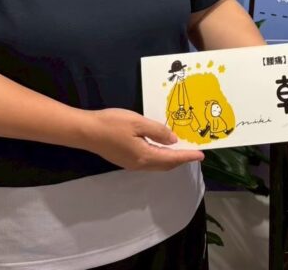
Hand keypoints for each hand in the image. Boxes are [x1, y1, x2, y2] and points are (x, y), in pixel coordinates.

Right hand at [81, 108, 204, 170]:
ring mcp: (131, 164)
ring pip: (157, 164)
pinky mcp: (125, 159)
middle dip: (181, 160)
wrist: (86, 131)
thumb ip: (158, 131)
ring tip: (182, 150)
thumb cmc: (112, 124)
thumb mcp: (138, 123)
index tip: (201, 155)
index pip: (172, 159)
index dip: (187, 156)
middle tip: (194, 153)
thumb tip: (173, 140)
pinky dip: (160, 157)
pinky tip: (162, 148)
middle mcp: (139, 164)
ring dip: (171, 159)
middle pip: (165, 165)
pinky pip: (149, 161)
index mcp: (145, 156)